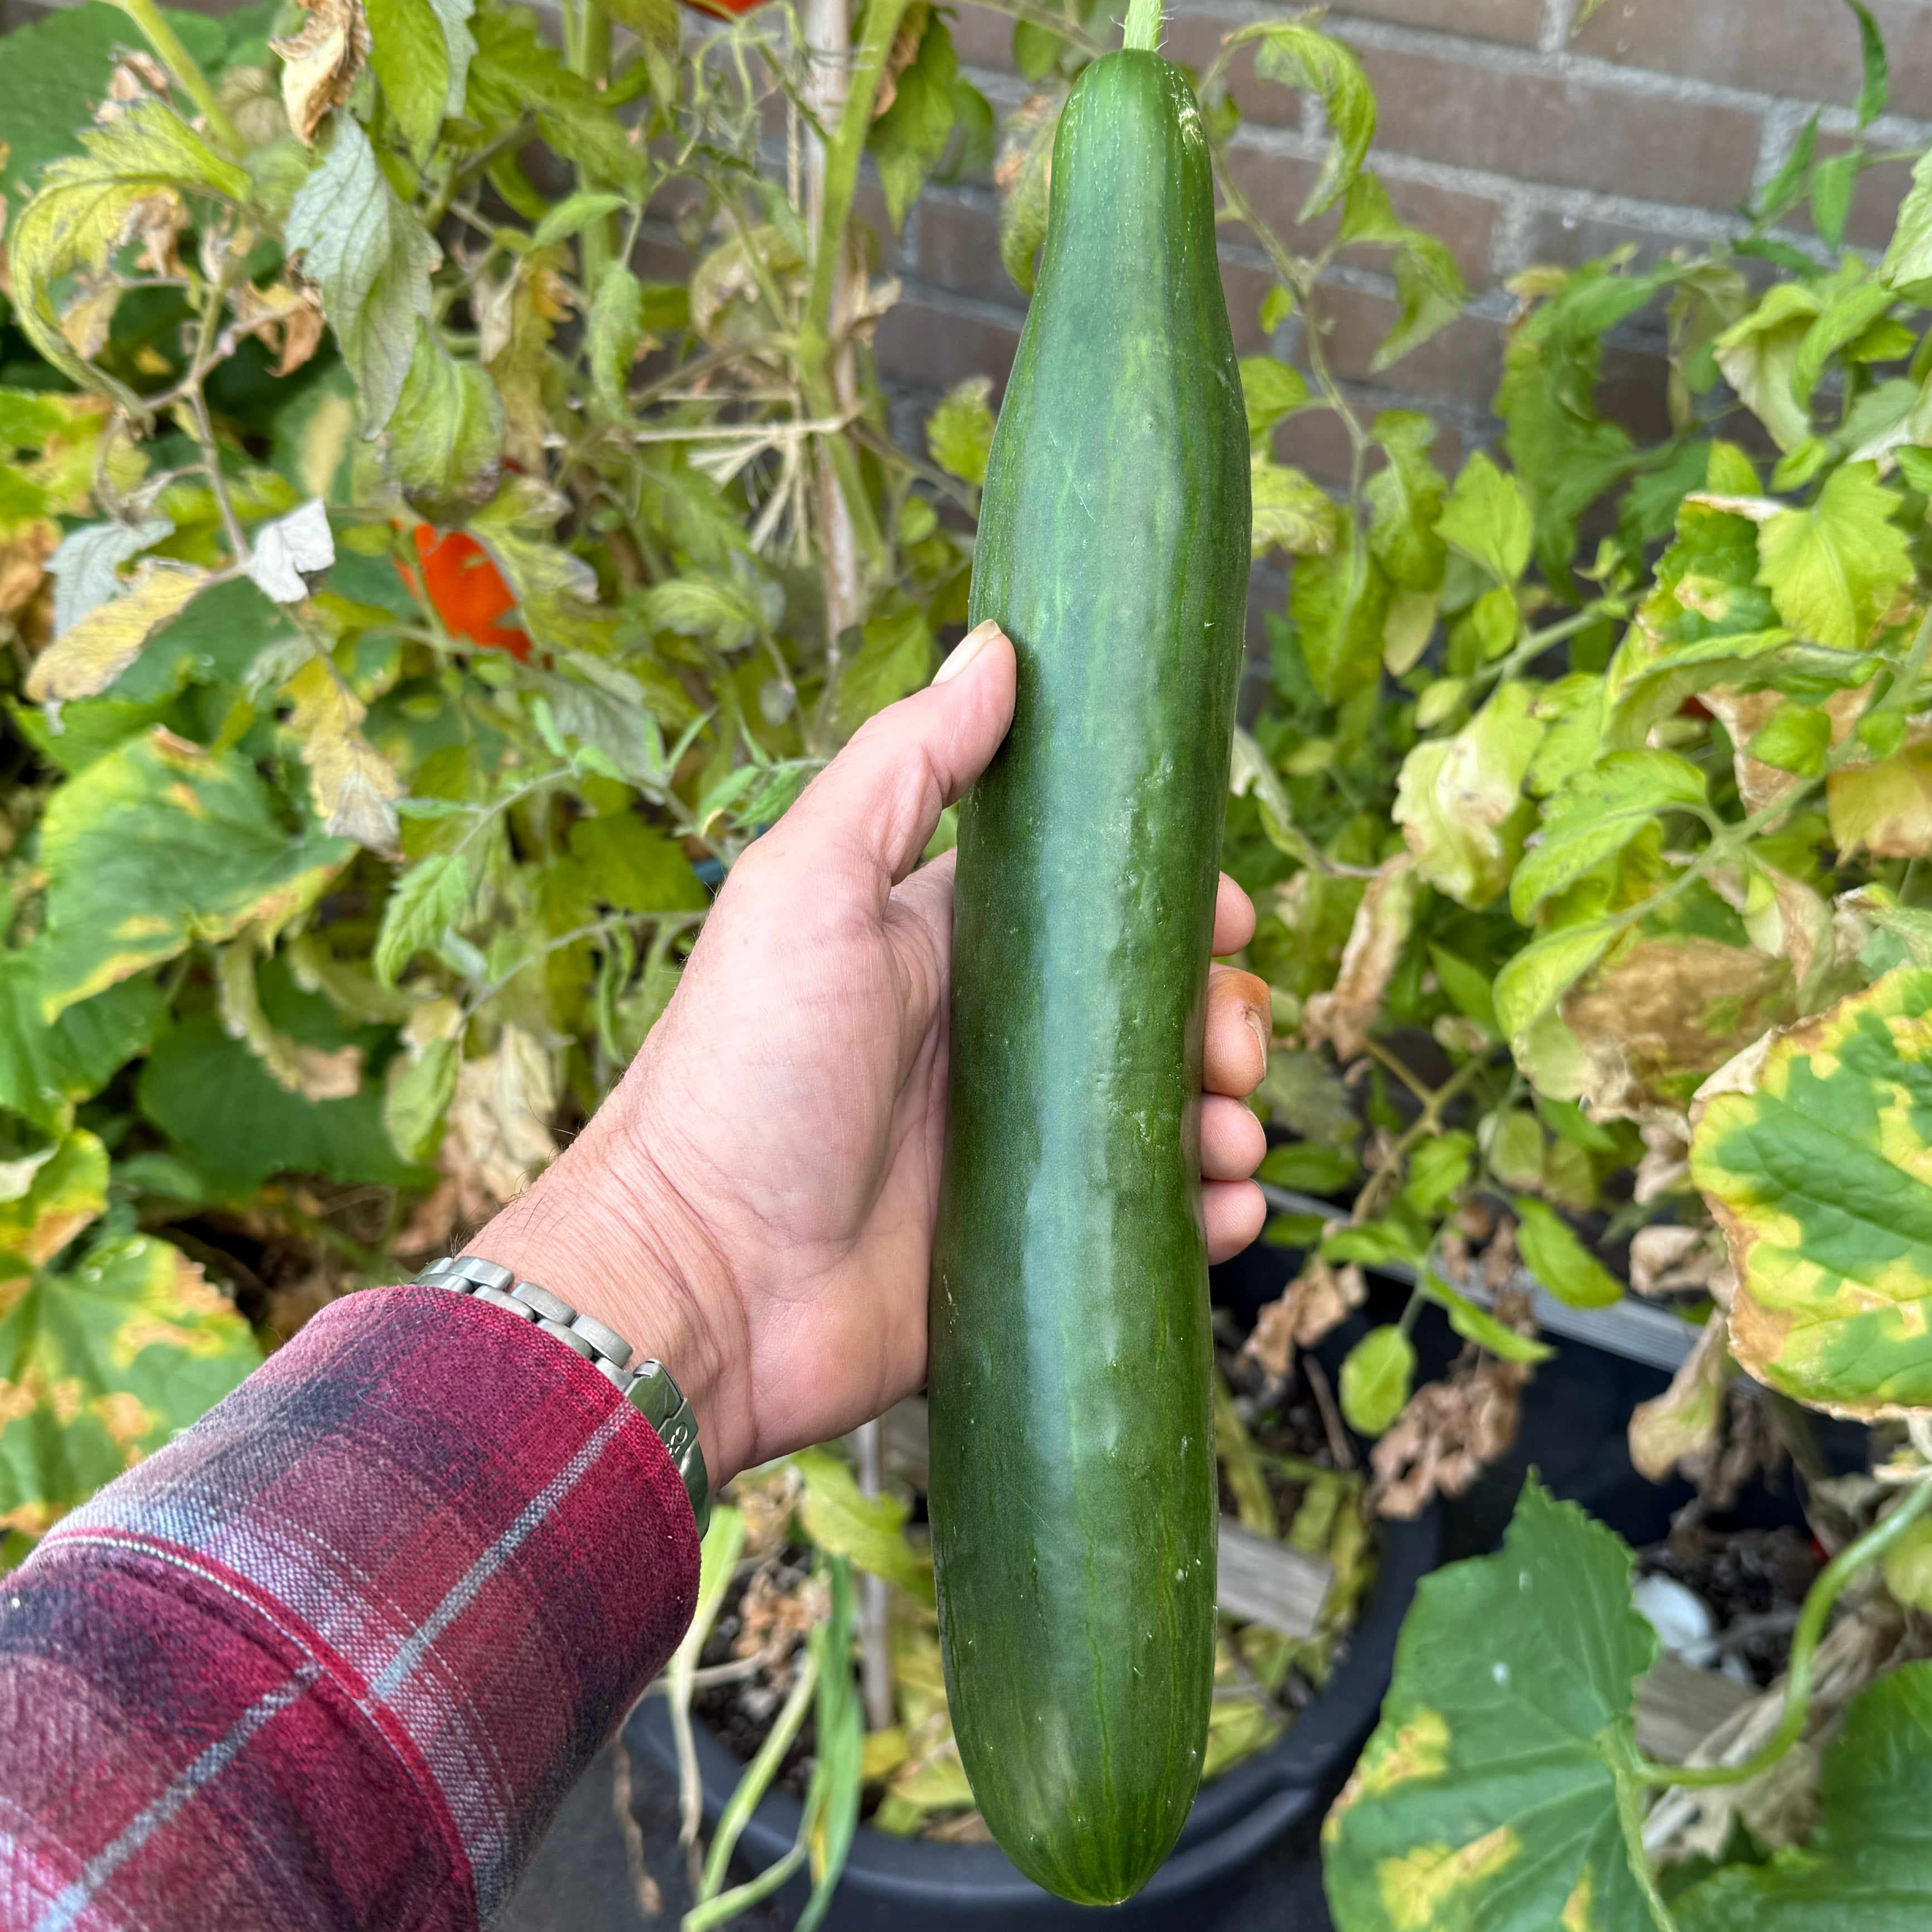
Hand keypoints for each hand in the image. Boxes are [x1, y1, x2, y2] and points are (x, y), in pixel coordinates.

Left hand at [480, 619, 1271, 1479]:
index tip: (1226, 920)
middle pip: (1152, 1014)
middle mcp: (993, 1050)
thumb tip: (994, 649)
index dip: (1173, 908)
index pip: (1095, 908)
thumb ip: (905, 766)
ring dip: (1229, 1115)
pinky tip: (1225, 1210)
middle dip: (1220, 1018)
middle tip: (1229, 1046)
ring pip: (1166, 1118)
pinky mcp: (1026, 1252)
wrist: (702, 1282)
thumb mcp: (810, 887)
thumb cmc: (743, 1071)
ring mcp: (1014, 1156)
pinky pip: (1148, 1225)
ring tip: (1230, 1133)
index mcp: (951, 951)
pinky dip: (1208, 1216)